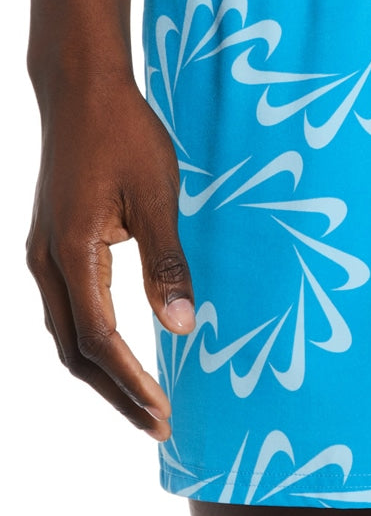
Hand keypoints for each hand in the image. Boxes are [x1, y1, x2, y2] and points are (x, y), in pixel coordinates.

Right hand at [25, 74, 194, 440]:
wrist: (81, 90)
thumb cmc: (125, 135)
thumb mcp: (159, 198)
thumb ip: (168, 265)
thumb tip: (182, 329)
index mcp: (72, 255)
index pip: (101, 342)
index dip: (133, 384)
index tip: (165, 415)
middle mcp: (46, 263)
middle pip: (75, 352)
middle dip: (115, 393)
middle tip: (157, 425)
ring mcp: (43, 254)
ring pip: (66, 334)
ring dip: (103, 372)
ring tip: (143, 401)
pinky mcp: (51, 245)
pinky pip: (68, 309)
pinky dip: (93, 342)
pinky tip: (122, 353)